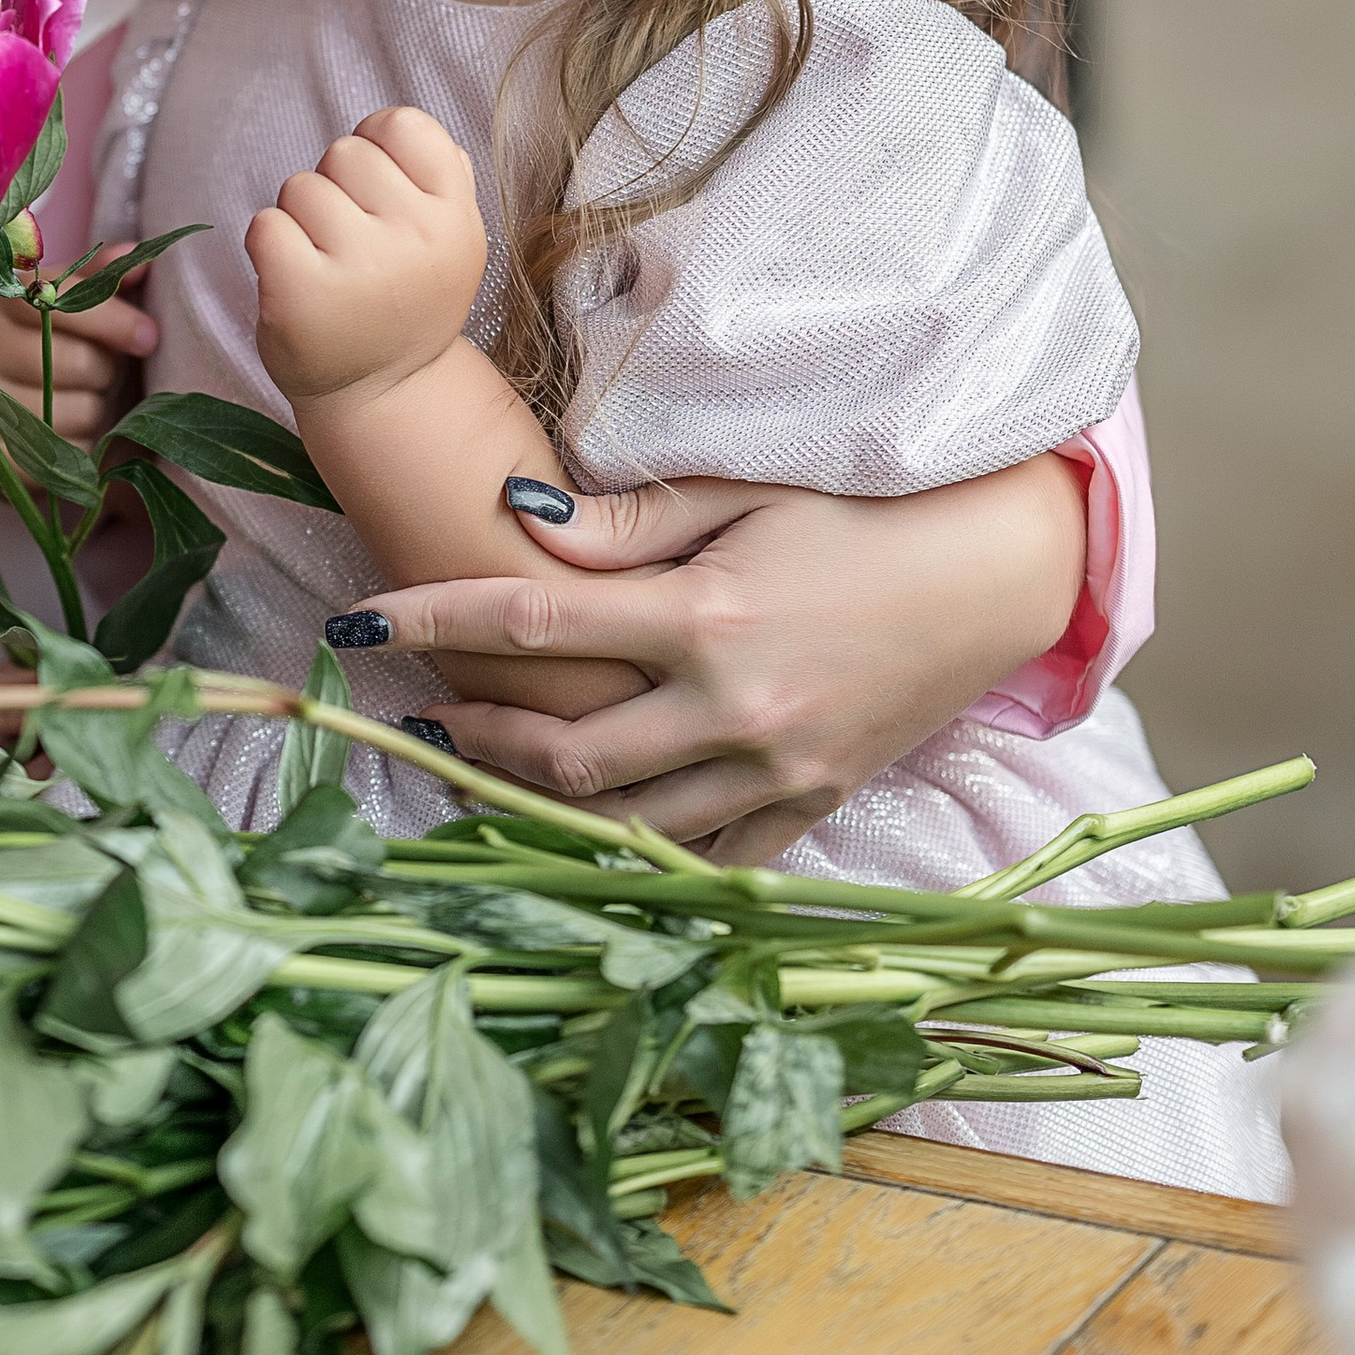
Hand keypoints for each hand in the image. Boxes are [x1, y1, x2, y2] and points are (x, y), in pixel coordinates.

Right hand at [0, 284, 158, 444]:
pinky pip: (56, 455)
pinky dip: (80, 449)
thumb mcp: (83, 306)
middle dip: (103, 371)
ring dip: (94, 411)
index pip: (56, 302)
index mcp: (6, 301)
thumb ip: (107, 280)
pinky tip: (77, 435)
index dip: (109, 319)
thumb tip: (140, 259)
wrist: (24, 411)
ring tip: (85, 400)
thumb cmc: (65, 345)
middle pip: (68, 361)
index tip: (150, 337)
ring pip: (67, 411)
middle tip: (104, 372)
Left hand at [247, 106, 490, 405]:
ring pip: (300, 186)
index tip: (377, 190)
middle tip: (352, 244)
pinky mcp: (299, 294)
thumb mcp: (451, 241)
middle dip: (336, 187)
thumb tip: (394, 128)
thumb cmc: (407, 300)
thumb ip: (440, 176)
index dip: (378, 144)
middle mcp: (416, 240)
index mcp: (457, 218)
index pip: (403, 124)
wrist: (383, 395)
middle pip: (345, 151)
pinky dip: (269, 247)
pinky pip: (265, 225)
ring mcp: (359, 268)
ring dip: (301, 220)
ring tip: (327, 266)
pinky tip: (294, 281)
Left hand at [357, 456, 1089, 863]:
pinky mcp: (809, 811)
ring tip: (477, 769)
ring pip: (619, 821)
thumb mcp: (745, 495)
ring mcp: (774, 775)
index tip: (359, 623)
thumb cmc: (864, 515)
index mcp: (705, 619)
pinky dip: (631, 852)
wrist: (995, 578)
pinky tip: (579, 829)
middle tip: (421, 710)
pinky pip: (701, 860)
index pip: (531, 621)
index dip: (431, 620)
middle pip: (561, 751)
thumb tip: (515, 524)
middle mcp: (733, 710)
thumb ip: (628, 523)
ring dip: (533, 802)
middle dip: (474, 733)